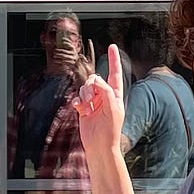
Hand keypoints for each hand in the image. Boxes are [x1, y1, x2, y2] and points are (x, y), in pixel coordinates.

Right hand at [75, 41, 124, 158]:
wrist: (100, 146)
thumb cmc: (110, 130)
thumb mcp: (112, 109)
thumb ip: (106, 92)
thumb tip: (96, 81)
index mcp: (115, 95)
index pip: (115, 74)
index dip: (114, 60)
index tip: (112, 47)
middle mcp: (105, 97)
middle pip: (95, 79)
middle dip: (91, 86)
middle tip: (91, 99)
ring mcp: (94, 103)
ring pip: (85, 88)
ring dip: (84, 95)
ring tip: (87, 107)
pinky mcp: (84, 109)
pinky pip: (78, 98)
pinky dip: (77, 102)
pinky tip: (79, 109)